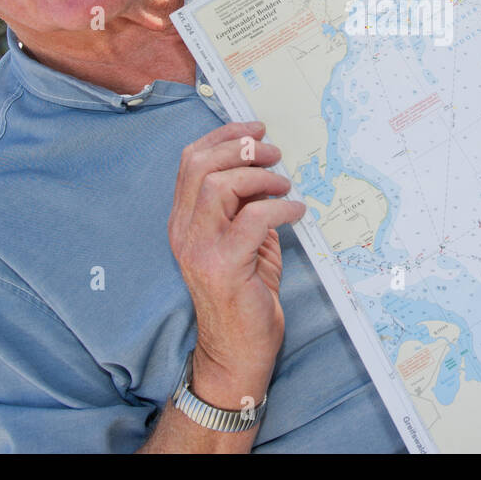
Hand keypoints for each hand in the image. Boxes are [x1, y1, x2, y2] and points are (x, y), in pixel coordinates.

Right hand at [166, 120, 304, 407]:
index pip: (190, 161)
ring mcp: (200, 250)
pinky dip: (280, 208)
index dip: (223, 137)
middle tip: (273, 153)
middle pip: (200, 165)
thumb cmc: (244, 292)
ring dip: (259, 177)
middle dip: (241, 148)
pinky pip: (253, 219)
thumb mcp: (241, 239)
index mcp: (184, 220)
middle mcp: (184, 231)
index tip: (255, 129)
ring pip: (219, 186)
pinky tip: (297, 212)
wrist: (237, 350)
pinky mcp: (224, 267)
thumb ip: (244, 204)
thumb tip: (266, 166)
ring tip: (284, 185)